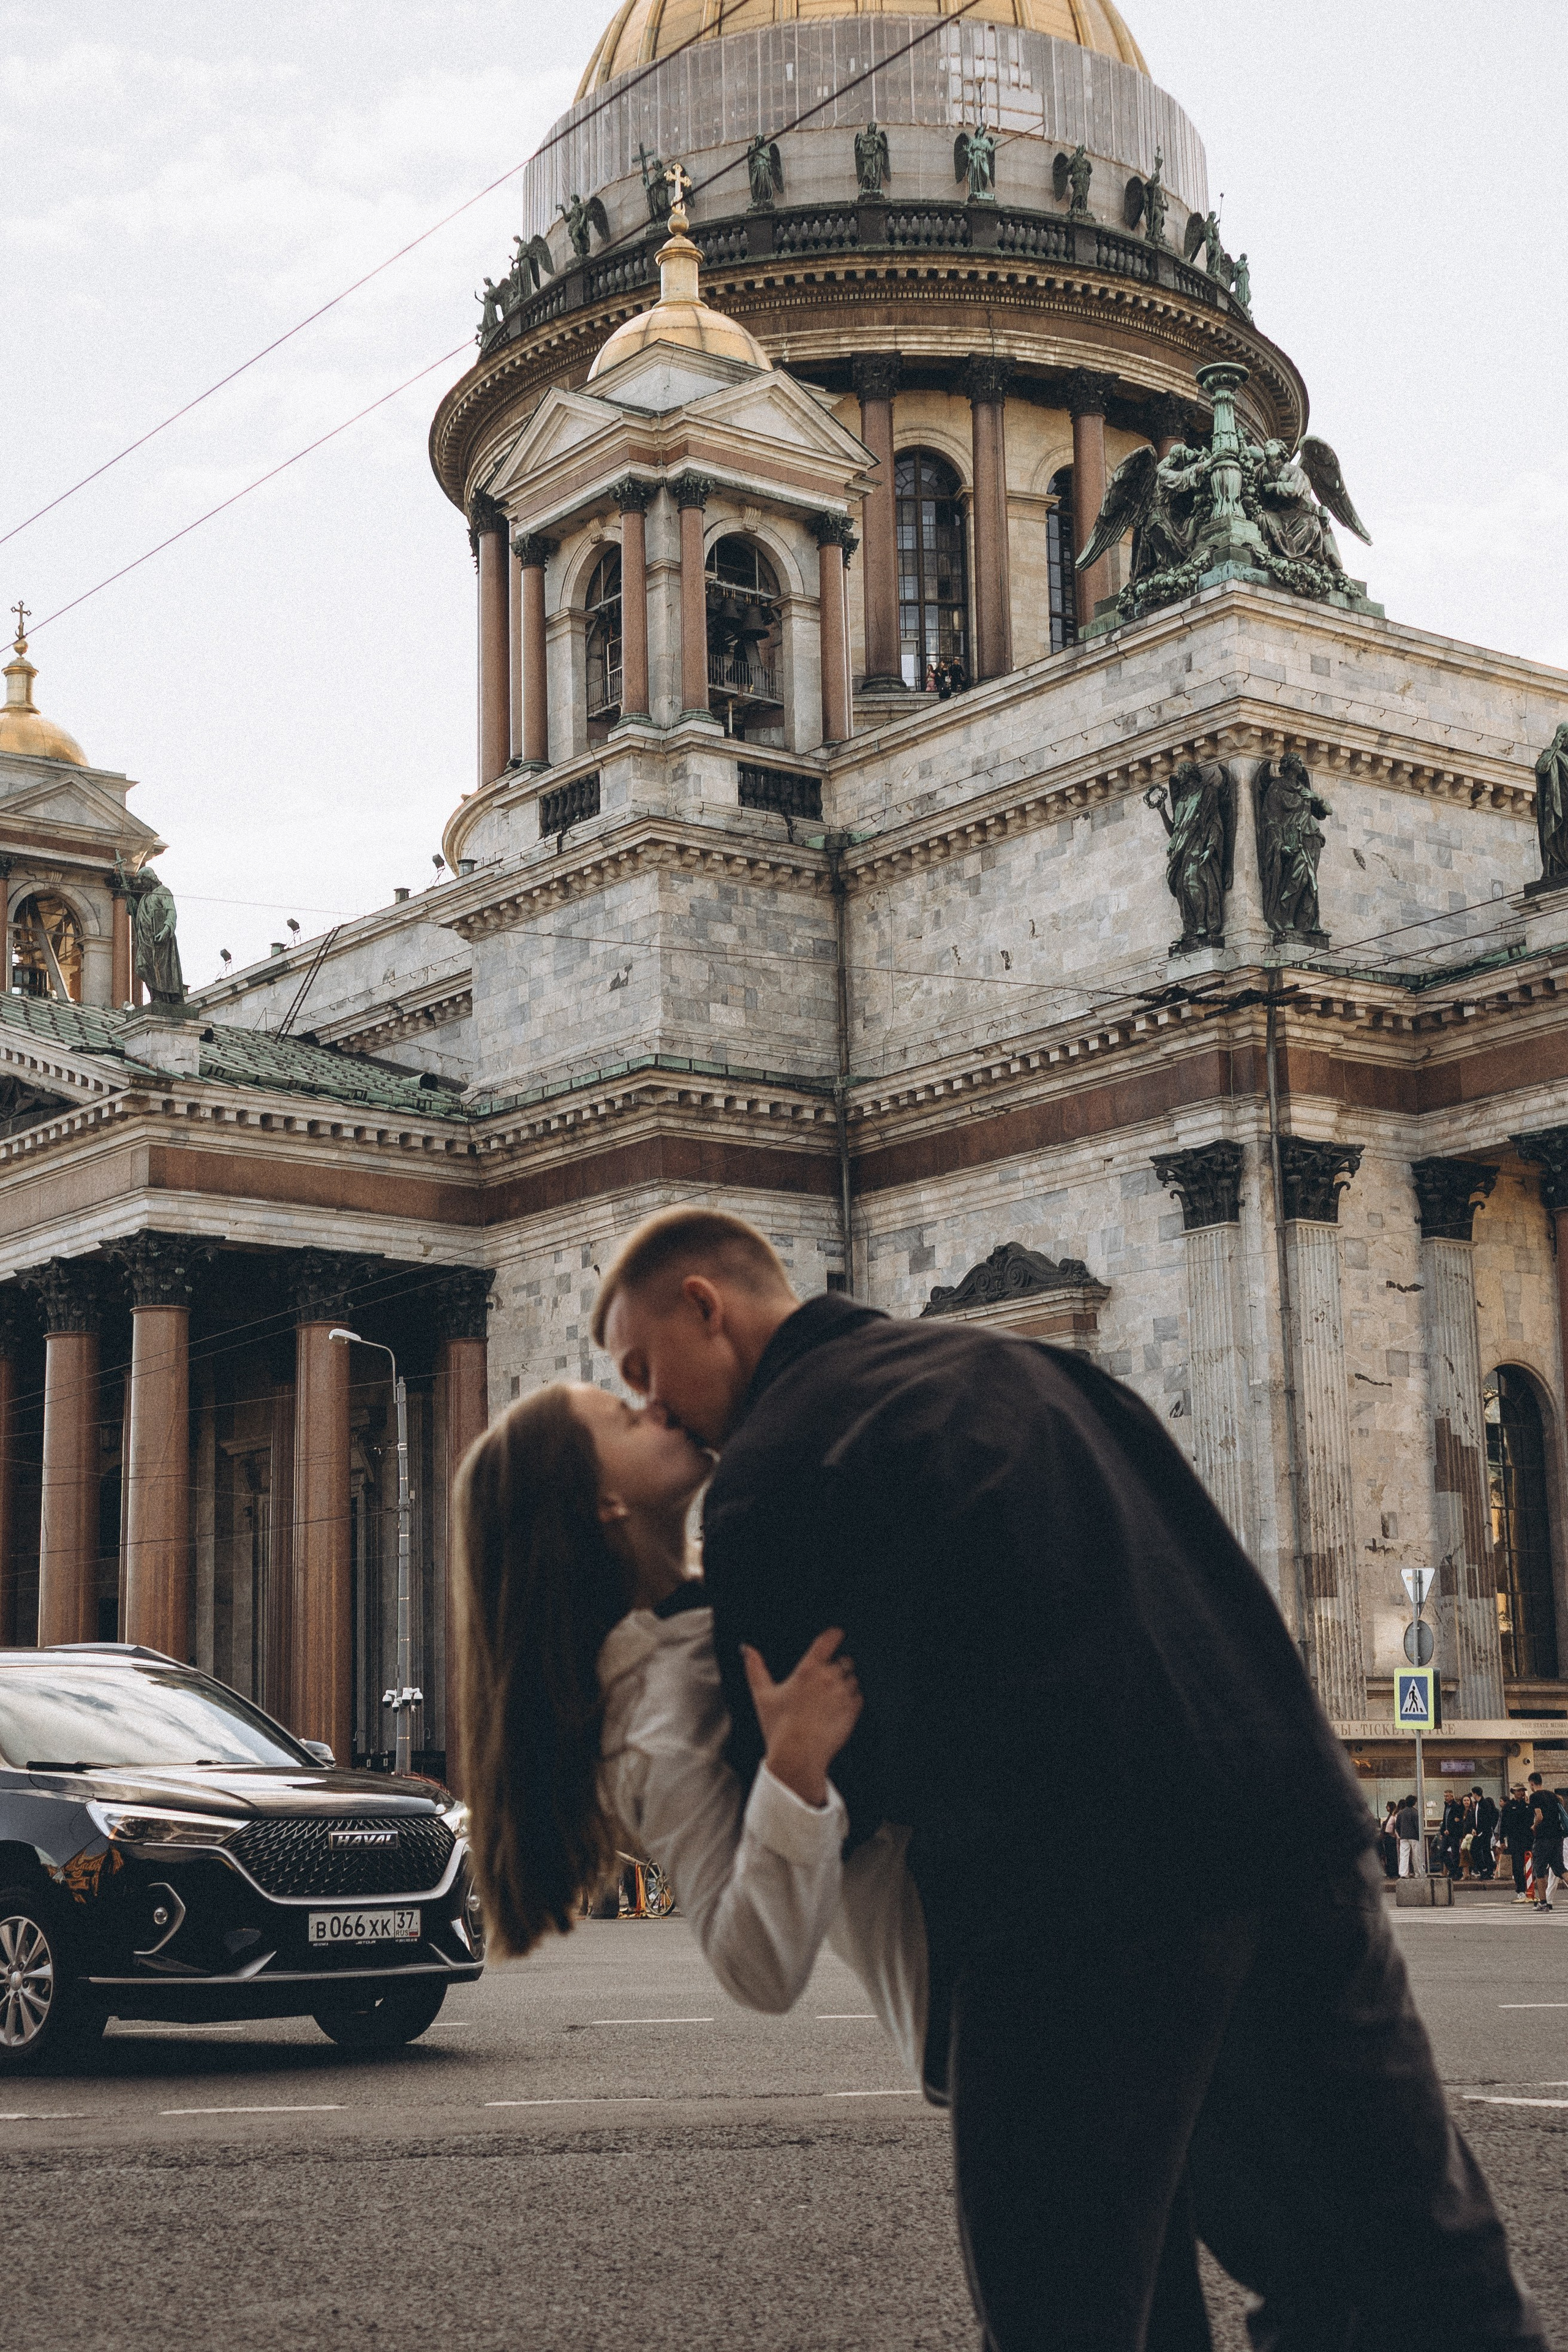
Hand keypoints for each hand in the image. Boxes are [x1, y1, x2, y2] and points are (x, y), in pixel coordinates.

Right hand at [741, 1628, 861, 1809]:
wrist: (797, 1756)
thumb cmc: (779, 1727)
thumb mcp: (763, 1696)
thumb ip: (755, 1668)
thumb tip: (747, 1650)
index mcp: (809, 1669)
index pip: (829, 1640)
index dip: (835, 1634)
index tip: (836, 1634)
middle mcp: (829, 1678)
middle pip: (844, 1660)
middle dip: (837, 1667)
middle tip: (824, 1681)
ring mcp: (843, 1694)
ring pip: (853, 1679)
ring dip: (845, 1683)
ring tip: (829, 1699)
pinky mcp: (853, 1711)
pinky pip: (859, 1697)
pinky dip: (852, 1700)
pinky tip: (837, 1710)